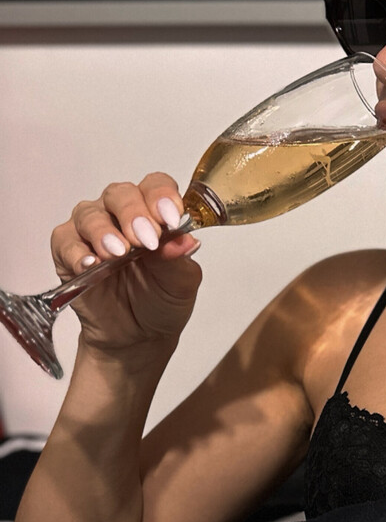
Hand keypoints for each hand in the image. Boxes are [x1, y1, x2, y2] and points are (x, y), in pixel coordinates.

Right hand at [51, 174, 202, 354]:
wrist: (137, 335)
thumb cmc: (161, 299)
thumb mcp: (181, 281)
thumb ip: (179, 257)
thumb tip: (184, 240)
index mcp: (153, 211)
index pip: (156, 186)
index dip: (162, 196)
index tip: (171, 218)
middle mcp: (120, 213)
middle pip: (120, 194)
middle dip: (133, 214)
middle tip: (145, 239)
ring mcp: (92, 229)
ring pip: (90, 215)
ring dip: (104, 232)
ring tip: (118, 254)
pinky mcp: (67, 251)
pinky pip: (65, 241)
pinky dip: (76, 252)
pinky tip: (90, 264)